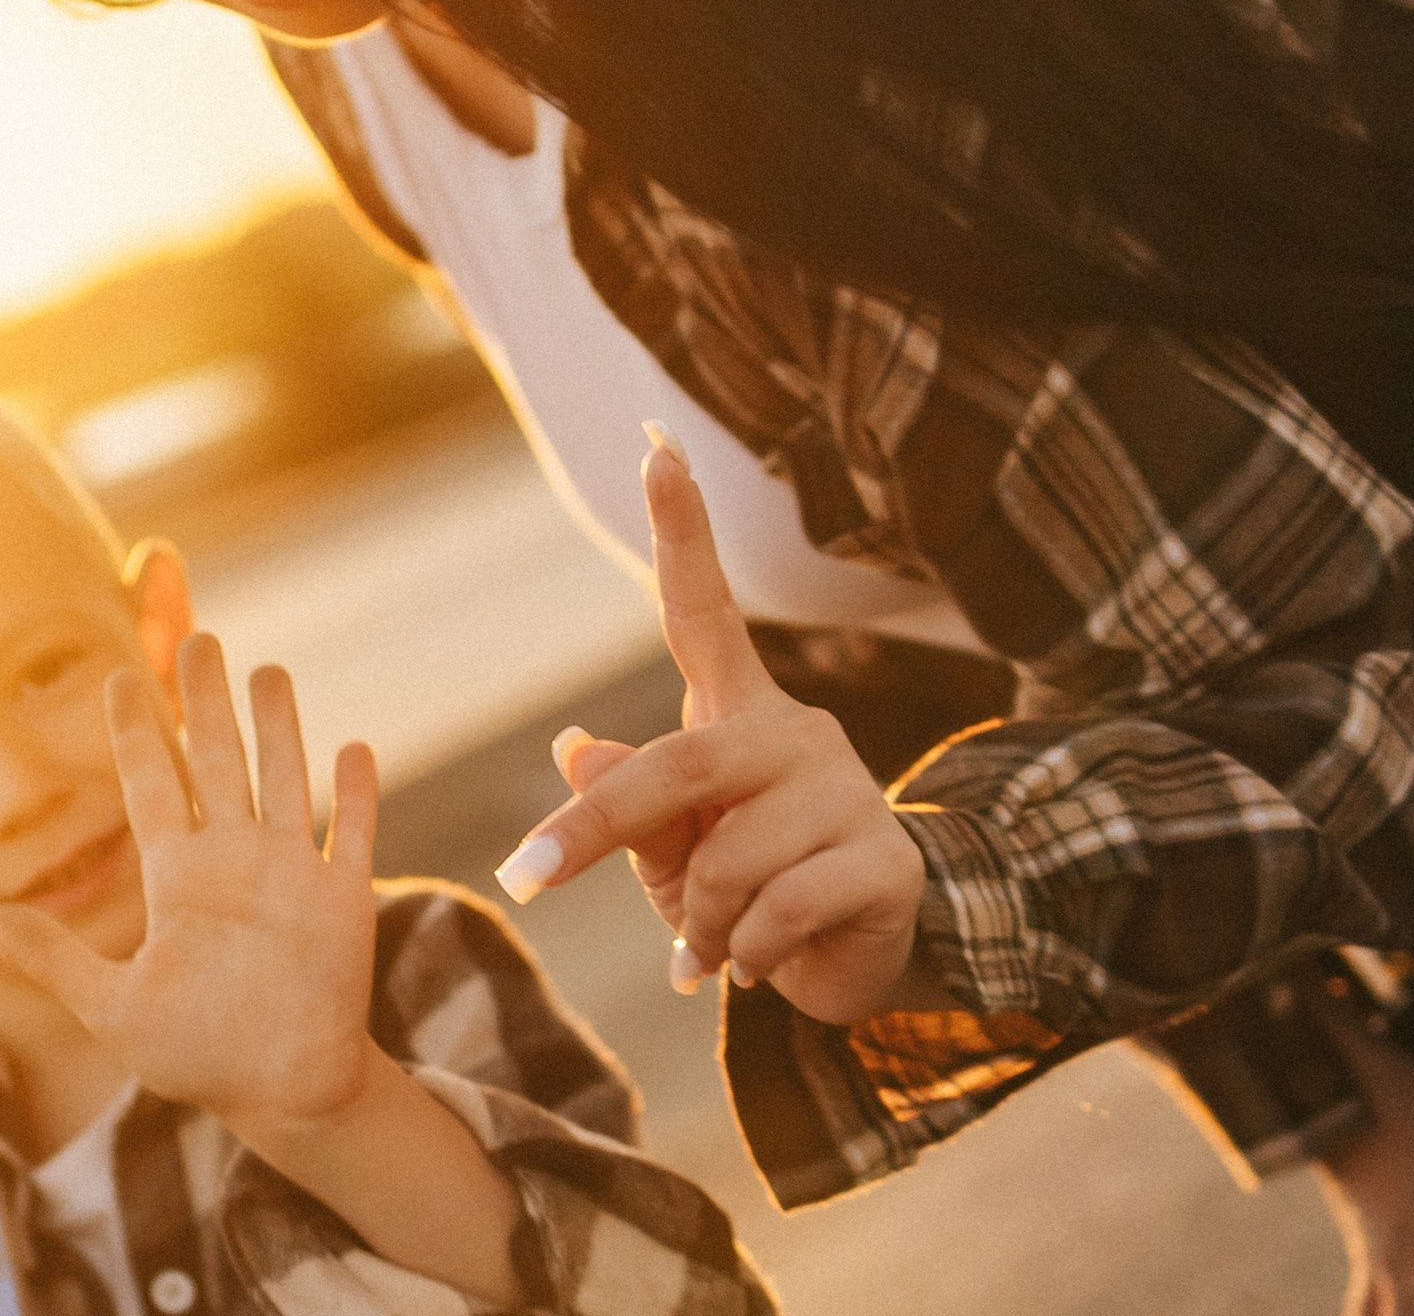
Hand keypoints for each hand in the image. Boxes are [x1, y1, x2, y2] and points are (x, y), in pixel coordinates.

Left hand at [0, 635, 384, 1141]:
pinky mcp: (340, 899)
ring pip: (283, 778)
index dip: (136, 732)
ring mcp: (289, 873)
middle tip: (199, 640)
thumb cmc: (198, 1055)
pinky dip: (355, 793)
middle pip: (218, 760)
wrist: (281, 1090)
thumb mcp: (112, 1010)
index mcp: (177, 877)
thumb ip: (57, 960)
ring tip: (268, 670)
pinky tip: (353, 747)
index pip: (152, 784)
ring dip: (279, 726)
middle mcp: (232, 860)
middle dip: (207, 701)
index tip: (119, 677)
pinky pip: (350, 833)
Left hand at [496, 425, 925, 1023]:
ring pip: (728, 861)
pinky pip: (778, 911)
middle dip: (592, 829)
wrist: (857, 965)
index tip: (657, 446)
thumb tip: (576, 746)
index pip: (706, 611)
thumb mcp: (674, 851)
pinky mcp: (887, 863)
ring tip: (711, 951)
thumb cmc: (747, 894)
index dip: (683, 530)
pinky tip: (755, 969)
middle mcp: (796, 736)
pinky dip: (745, 957)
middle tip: (526, 880)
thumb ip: (630, 804)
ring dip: (696, 927)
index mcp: (739, 716)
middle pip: (676, 765)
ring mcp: (849, 794)